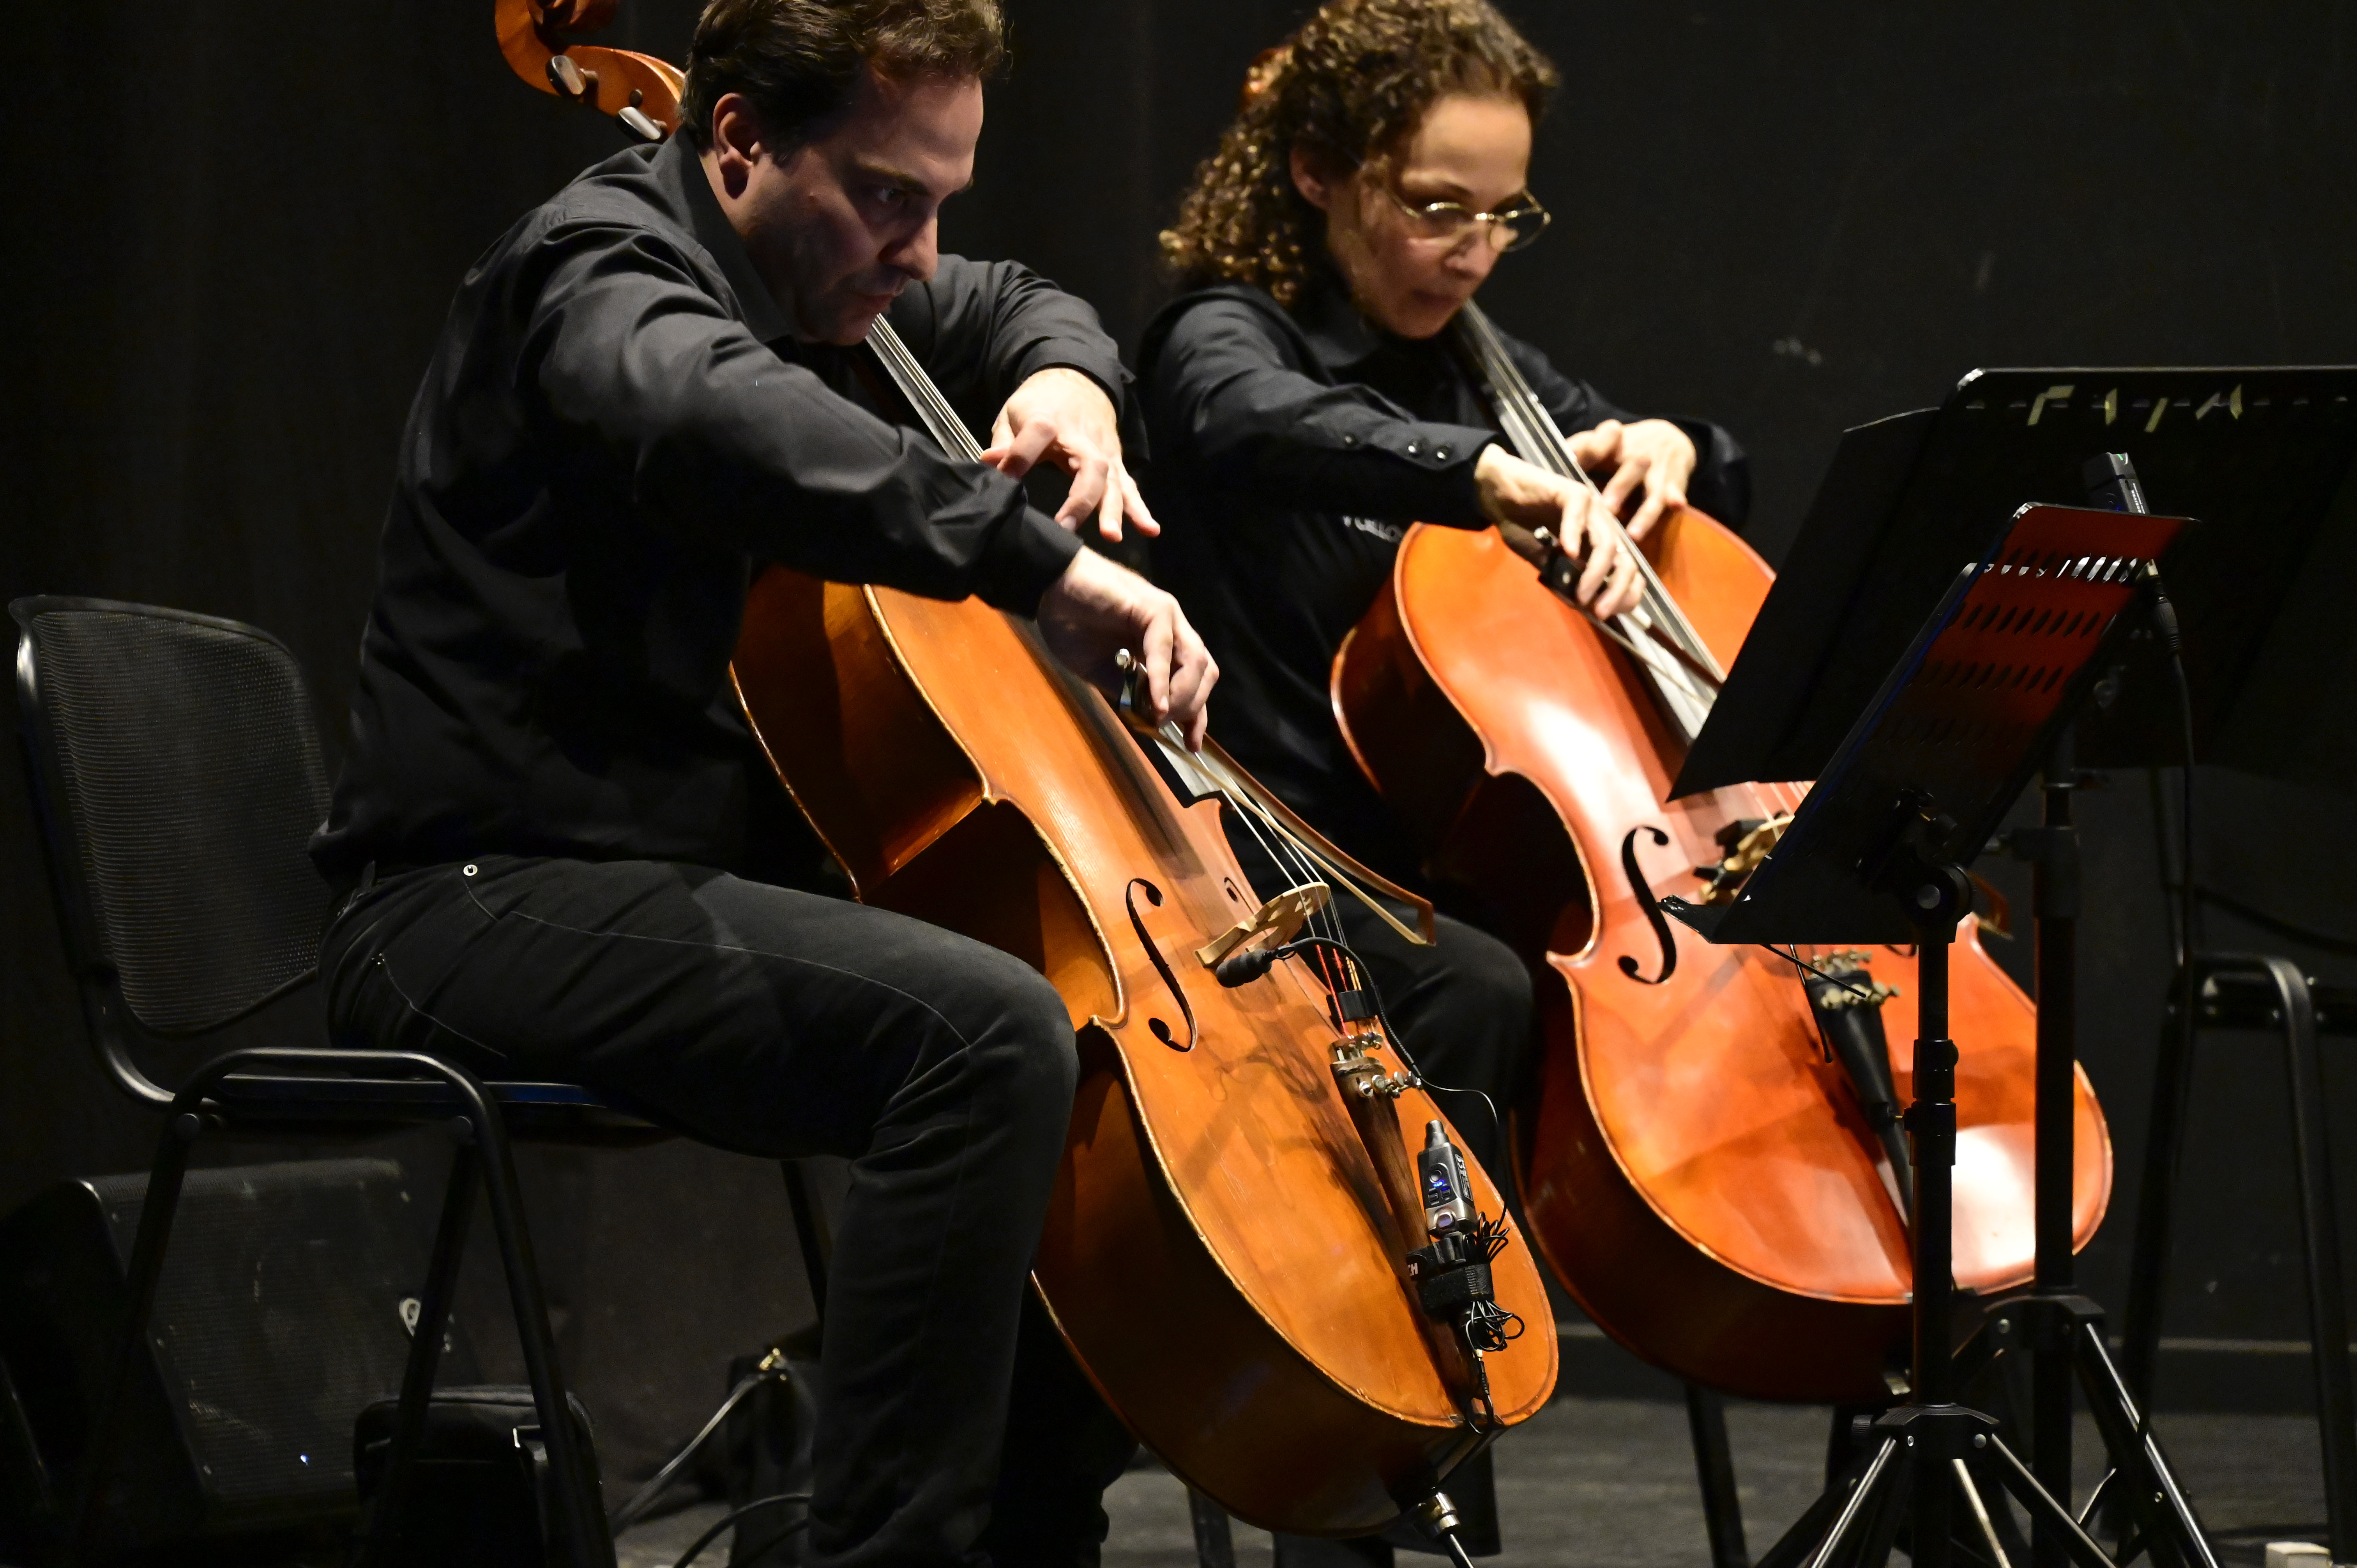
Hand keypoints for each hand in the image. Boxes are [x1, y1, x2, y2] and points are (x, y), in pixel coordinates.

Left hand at [981, 368, 1156, 543]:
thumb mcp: (1013, 414)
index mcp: (1049, 420)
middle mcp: (1082, 438)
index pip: (1037, 435)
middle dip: (1080, 498)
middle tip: (1066, 527)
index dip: (1019, 457)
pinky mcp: (1115, 461)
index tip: (1006, 479)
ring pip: (1113, 481)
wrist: (1076, 382)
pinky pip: (1129, 487)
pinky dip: (1140, 509)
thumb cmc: (1039, 404)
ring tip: (1112, 536)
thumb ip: (1004, 443)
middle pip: (1089, 466)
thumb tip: (989, 463)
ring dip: (1114, 510)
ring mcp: (1103, 451)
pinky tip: (1150, 529)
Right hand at [1037, 547, 1216, 748]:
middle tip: (1166, 727)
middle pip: (1204, 672)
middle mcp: (1172, 627)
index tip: (1191, 744)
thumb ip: (1127, 690)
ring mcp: (1167, 615)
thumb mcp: (1100, 670)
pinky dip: (1162, 680)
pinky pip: (1165, 650)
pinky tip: (1154, 703)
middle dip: (1192, 707)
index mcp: (1162, 641)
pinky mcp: (1153, 607)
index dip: (1196, 713)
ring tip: (1158, 717)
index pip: (1194, 679)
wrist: (1046, 585)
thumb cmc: (1069, 622)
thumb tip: (1148, 718)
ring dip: (1180, 696)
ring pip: (1195, 662)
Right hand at [1475, 445, 1641, 617]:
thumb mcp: (1543, 560)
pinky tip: (1566, 553)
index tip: (1610, 614)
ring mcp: (1590, 508)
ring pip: (1607, 543)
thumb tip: (1582, 605)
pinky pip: (1579, 516)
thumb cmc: (1521, 524)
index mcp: (1599, 540)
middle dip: (1617, 590)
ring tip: (1581, 595)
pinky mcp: (1572, 492)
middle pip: (1626, 560)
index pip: (1627, 569)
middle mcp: (1602, 525)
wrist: (1496, 493)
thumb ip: (1562, 578)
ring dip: (1596, 573)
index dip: (1626, 593)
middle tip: (1599, 612)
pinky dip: (1574, 536)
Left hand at [1566, 418, 1697, 541]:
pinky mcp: (1674, 481)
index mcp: (1614, 445)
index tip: (1571, 461)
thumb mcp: (1600, 444)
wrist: (1670, 437)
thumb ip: (1576, 453)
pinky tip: (1676, 505)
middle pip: (1630, 468)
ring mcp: (1658, 469)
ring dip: (1643, 512)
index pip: (1599, 443)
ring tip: (1632, 534)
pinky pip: (1675, 490)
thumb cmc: (1623, 447)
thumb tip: (1547, 466)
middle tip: (1605, 509)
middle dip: (1619, 489)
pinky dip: (1676, 497)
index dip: (1588, 450)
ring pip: (1651, 490)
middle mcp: (1637, 455)